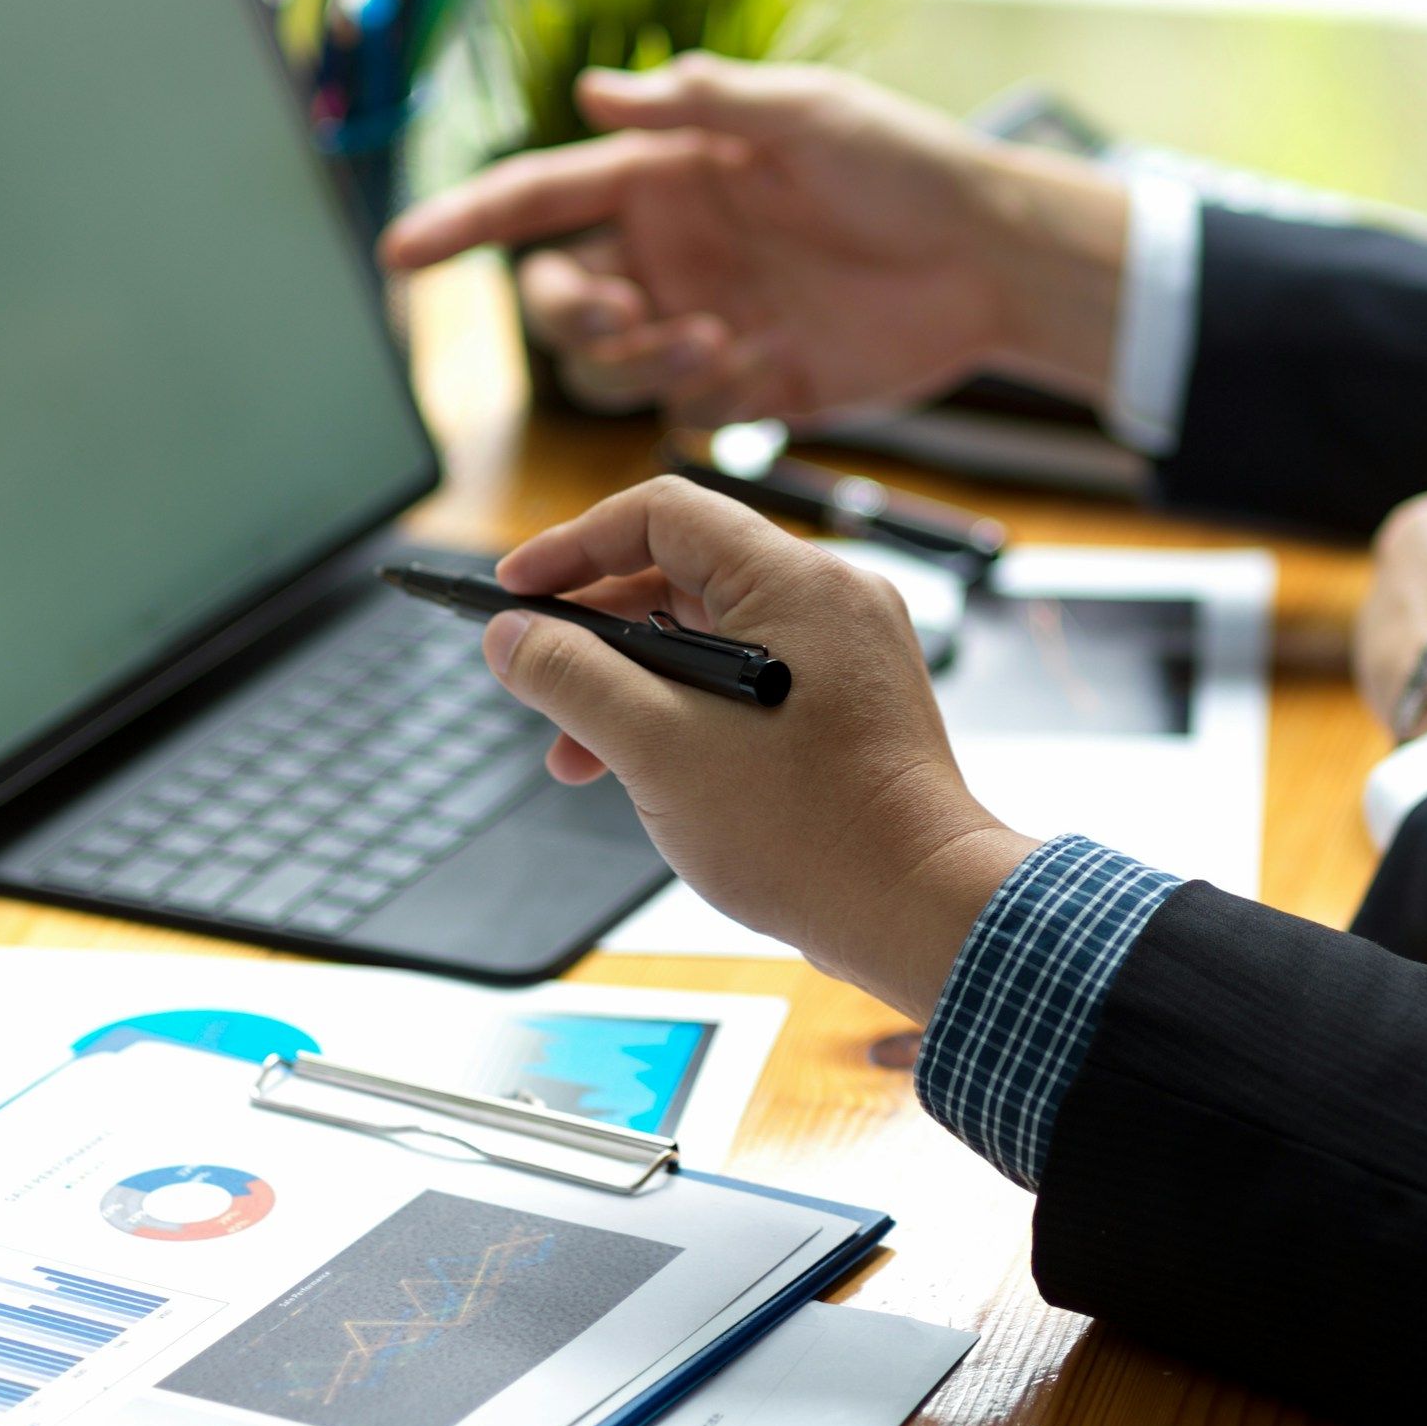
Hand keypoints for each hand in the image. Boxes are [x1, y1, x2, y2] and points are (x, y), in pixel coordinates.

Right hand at [381, 56, 1129, 424]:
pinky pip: (684, 411)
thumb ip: (699, 104)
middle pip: (560, 302)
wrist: (991, 259)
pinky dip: (706, 396)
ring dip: (641, 362)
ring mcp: (703, 319)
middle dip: (576, 318)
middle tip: (635, 316)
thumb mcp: (805, 112)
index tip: (401, 255)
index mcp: (664, 178)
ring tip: (716, 339)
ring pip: (611, 369)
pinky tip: (765, 363)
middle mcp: (670, 252)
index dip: (462, 225)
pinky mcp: (748, 383)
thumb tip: (599, 88)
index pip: (537, 202)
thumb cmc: (906, 166)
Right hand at [480, 478, 1033, 1016]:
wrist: (917, 911)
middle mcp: (832, 600)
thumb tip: (509, 637)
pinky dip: (689, 708)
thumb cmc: (808, 833)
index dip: (573, 546)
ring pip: (712, 634)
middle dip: (597, 633)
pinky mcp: (852, 704)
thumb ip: (571, 678)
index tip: (515, 590)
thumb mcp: (656, 747)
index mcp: (793, 582)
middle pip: (684, 574)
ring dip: (635, 683)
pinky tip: (651, 768)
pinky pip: (750, 676)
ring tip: (579, 755)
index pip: (662, 514)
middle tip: (537, 680)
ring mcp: (849, 653)